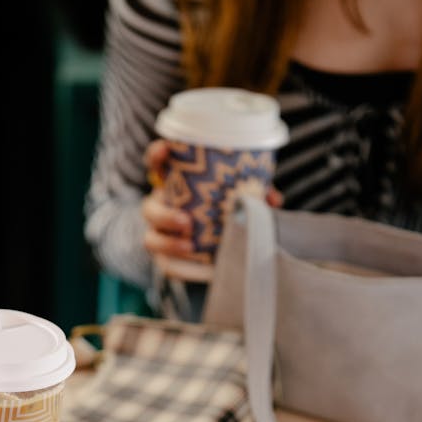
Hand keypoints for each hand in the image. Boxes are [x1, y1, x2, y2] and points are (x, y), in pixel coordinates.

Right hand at [141, 138, 282, 262]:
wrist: (221, 247)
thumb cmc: (226, 209)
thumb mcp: (238, 195)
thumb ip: (253, 192)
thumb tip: (272, 199)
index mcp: (174, 185)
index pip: (156, 164)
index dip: (157, 155)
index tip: (165, 150)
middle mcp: (161, 209)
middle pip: (149, 208)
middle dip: (164, 215)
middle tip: (187, 222)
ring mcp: (161, 236)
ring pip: (151, 240)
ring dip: (168, 243)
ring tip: (189, 247)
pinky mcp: (168, 261)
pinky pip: (168, 267)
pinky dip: (182, 269)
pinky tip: (200, 270)